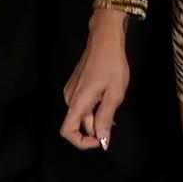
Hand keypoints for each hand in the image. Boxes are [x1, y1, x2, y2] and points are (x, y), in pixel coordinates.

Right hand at [60, 8, 131, 150]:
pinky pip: (82, 104)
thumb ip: (106, 119)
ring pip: (81, 114)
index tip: (101, 139)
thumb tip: (102, 140)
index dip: (82, 142)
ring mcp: (71, 90)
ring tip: (113, 106)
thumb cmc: (111, 65)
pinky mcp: (75, 84)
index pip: (67, 131)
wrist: (105, 40)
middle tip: (115, 120)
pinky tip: (107, 98)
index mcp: (78, 102)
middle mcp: (69, 97)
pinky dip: (94, 107)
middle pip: (77, 123)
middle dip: (96, 128)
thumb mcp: (114, 95)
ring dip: (96, 117)